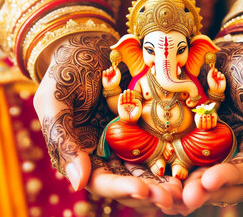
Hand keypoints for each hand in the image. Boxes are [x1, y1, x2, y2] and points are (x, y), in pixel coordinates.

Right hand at [33, 32, 176, 210]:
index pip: (100, 181)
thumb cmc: (64, 71)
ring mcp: (125, 141)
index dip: (121, 190)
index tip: (144, 190)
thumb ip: (62, 139)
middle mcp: (104, 153)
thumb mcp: (54, 100)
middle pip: (127, 182)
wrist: (85, 45)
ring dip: (164, 183)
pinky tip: (188, 166)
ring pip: (145, 171)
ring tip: (185, 189)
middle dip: (150, 192)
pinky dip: (172, 160)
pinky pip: (158, 147)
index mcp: (80, 153)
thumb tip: (78, 184)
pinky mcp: (142, 128)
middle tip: (174, 197)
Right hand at [118, 89, 141, 121]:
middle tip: (128, 89)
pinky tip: (121, 94)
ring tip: (125, 91)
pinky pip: (120, 101)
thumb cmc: (136, 115)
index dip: (132, 94)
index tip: (132, 91)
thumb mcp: (139, 107)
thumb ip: (138, 102)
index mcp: (133, 104)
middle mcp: (128, 104)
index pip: (132, 98)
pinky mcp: (120, 107)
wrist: (130, 120)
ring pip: (124, 98)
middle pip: (128, 97)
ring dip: (124, 94)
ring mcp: (124, 105)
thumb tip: (133, 99)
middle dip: (128, 93)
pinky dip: (120, 98)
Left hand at [182, 41, 242, 210]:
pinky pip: (179, 155)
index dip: (230, 177)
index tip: (210, 180)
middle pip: (221, 183)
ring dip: (183, 188)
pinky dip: (168, 168)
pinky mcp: (190, 136)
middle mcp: (234, 153)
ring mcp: (210, 146)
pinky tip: (154, 175)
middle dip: (203, 192)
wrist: (237, 54)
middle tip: (184, 197)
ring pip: (198, 175)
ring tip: (165, 197)